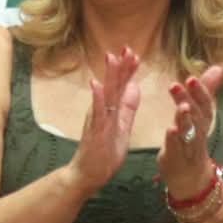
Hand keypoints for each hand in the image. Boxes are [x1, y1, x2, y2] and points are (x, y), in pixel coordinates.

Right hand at [65, 48, 142, 192]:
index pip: (121, 86)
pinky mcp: (94, 132)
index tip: (135, 53)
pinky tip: (97, 85)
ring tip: (111, 57)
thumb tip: (135, 85)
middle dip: (120, 66)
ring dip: (108, 76)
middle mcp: (102, 111)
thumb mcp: (122, 126)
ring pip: (104, 95)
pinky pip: (96, 113)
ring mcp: (97, 120)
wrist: (88, 174)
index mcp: (111, 109)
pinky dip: (97, 99)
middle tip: (127, 48)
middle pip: (113, 85)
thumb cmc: (104, 151)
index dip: (128, 70)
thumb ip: (128, 106)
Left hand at [155, 65, 222, 199]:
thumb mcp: (200, 116)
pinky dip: (174, 140)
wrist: (191, 181)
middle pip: (197, 116)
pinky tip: (169, 130)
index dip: (201, 91)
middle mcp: (198, 134)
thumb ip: (206, 92)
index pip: (205, 105)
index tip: (191, 77)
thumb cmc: (193, 143)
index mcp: (203, 122)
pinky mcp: (176, 160)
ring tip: (181, 107)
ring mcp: (188, 148)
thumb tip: (219, 68)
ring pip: (190, 133)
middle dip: (191, 100)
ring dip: (186, 119)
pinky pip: (177, 150)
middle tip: (182, 84)